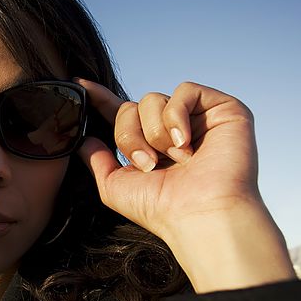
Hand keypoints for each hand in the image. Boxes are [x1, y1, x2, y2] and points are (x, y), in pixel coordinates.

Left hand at [77, 79, 294, 292]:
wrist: (200, 214)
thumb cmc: (160, 208)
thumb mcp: (115, 186)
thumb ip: (96, 160)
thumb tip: (82, 138)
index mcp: (150, 145)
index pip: (123, 114)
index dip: (100, 99)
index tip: (78, 86)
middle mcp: (173, 129)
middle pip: (132, 107)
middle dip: (131, 136)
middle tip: (149, 165)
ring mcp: (198, 118)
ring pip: (153, 98)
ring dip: (155, 132)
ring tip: (173, 158)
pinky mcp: (222, 109)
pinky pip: (184, 90)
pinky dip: (177, 116)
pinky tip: (184, 143)